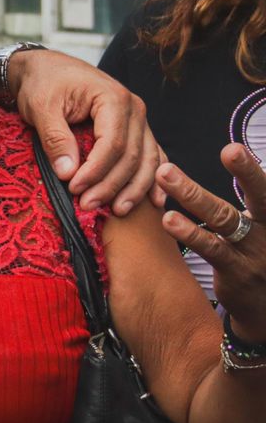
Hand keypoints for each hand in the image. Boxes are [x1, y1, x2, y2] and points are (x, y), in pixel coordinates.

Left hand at [9, 49, 159, 213]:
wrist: (45, 68)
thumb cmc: (42, 83)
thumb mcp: (41, 107)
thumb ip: (55, 138)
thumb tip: (68, 173)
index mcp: (113, 98)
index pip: (112, 144)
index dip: (95, 172)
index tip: (74, 189)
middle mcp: (134, 108)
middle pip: (132, 156)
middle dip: (111, 185)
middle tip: (88, 205)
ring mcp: (138, 119)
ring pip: (147, 160)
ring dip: (134, 189)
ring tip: (117, 210)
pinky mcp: (135, 129)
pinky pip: (150, 156)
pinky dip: (151, 178)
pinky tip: (153, 201)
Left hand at [158, 146, 265, 341]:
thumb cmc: (259, 255)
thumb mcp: (262, 226)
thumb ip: (253, 198)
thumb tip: (236, 155)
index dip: (252, 171)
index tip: (235, 149)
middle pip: (262, 198)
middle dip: (247, 173)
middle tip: (230, 150)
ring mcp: (256, 253)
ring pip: (225, 219)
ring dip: (194, 195)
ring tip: (165, 174)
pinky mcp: (237, 273)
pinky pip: (212, 249)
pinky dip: (190, 233)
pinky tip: (168, 218)